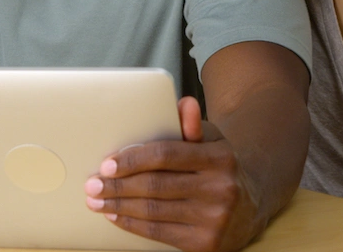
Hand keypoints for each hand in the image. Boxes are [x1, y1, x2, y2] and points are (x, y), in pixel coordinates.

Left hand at [84, 97, 262, 251]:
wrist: (250, 206)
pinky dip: (132, 224)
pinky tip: (116, 216)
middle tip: (92, 185)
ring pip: (153, 211)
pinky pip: (159, 233)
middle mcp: (221, 189)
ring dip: (119, 206)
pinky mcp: (206, 244)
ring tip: (97, 201)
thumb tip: (184, 103)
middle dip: (117, 186)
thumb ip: (192, 125)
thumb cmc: (219, 168)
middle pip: (155, 186)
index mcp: (220, 157)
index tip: (106, 164)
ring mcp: (214, 219)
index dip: (132, 160)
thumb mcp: (212, 141)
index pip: (166, 155)